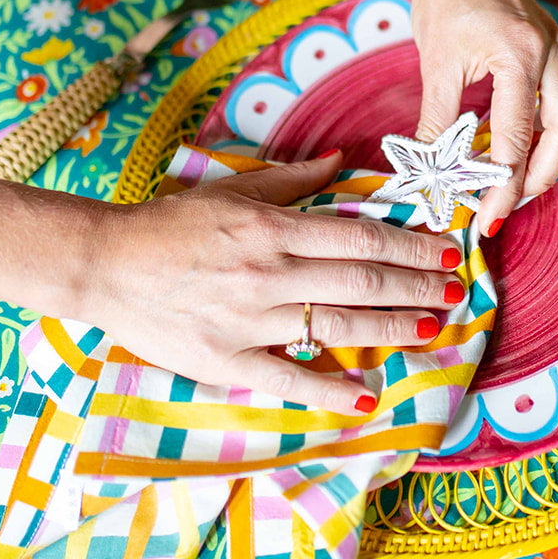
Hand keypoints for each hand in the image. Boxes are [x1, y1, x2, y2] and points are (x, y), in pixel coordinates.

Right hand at [85, 155, 462, 408]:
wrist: (104, 264)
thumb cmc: (170, 224)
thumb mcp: (233, 191)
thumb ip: (293, 180)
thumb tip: (341, 161)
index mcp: (272, 228)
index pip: (359, 237)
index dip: (408, 246)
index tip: (442, 250)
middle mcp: (267, 273)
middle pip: (361, 281)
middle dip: (416, 286)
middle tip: (453, 290)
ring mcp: (248, 321)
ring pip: (338, 327)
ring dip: (393, 329)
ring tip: (432, 328)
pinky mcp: (225, 361)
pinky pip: (288, 380)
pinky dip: (329, 392)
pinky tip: (367, 397)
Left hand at [408, 0, 557, 234]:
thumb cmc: (442, 0)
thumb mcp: (436, 65)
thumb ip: (438, 125)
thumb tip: (432, 178)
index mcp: (519, 53)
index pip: (516, 137)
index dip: (502, 185)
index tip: (488, 218)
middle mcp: (553, 49)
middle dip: (544, 177)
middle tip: (513, 206)